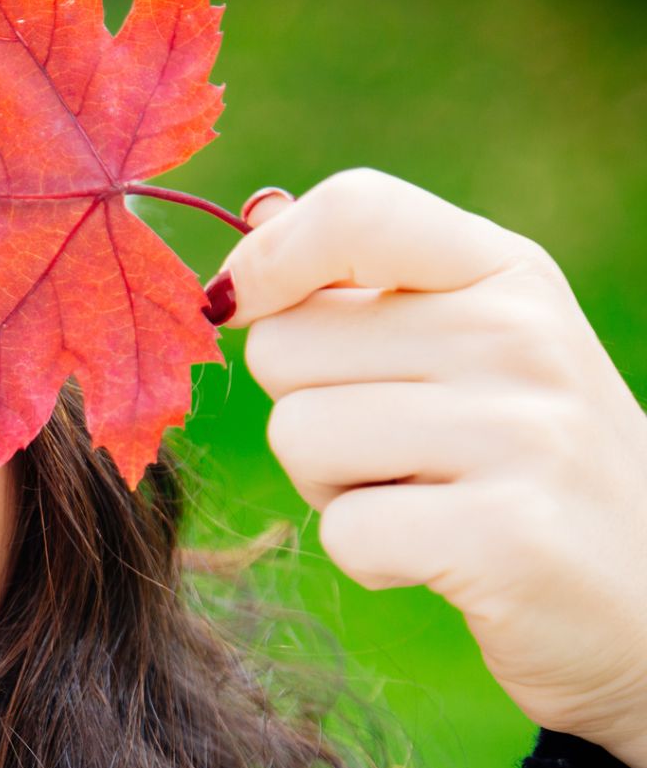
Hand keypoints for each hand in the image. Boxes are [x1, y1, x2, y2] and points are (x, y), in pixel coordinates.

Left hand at [210, 167, 646, 767]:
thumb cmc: (528, 466)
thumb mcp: (473, 349)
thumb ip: (366, 281)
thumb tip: (259, 213)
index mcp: (507, 273)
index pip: (355, 209)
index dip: (267, 258)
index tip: (239, 305)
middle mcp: (519, 335)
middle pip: (284, 345)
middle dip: (307, 407)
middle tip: (397, 450)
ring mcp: (520, 432)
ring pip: (298, 436)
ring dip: (332, 489)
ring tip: (425, 499)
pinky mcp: (506, 534)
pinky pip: (342, 530)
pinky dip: (370, 558)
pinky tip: (442, 555)